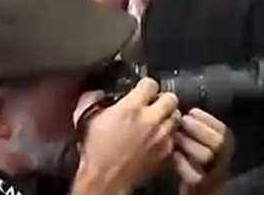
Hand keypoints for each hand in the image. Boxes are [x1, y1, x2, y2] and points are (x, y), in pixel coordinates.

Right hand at [73, 78, 179, 193]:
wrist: (105, 180)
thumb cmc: (95, 152)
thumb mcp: (86, 120)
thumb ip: (91, 101)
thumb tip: (97, 93)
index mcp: (130, 108)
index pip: (151, 84)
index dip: (147, 85)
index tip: (143, 89)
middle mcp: (150, 119)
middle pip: (171, 98)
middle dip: (163, 99)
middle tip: (155, 103)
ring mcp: (161, 136)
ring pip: (177, 116)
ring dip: (168, 116)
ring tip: (158, 120)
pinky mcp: (166, 151)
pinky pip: (175, 136)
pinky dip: (169, 135)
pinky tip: (158, 137)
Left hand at [172, 108, 232, 193]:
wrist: (203, 188)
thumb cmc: (200, 160)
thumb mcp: (205, 142)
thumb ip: (201, 130)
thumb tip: (187, 112)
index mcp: (228, 145)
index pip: (222, 130)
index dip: (207, 119)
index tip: (192, 111)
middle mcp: (224, 158)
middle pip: (218, 142)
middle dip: (198, 129)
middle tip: (182, 121)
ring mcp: (214, 173)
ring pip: (206, 156)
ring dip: (189, 143)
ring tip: (175, 136)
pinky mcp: (200, 185)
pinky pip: (193, 173)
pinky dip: (181, 162)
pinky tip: (173, 154)